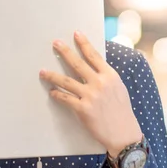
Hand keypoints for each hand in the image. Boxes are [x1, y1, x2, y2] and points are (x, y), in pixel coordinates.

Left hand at [39, 32, 142, 156]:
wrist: (124, 133)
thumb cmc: (122, 112)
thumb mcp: (119, 89)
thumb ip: (106, 77)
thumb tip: (94, 69)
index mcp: (110, 76)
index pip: (94, 55)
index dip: (84, 43)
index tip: (76, 34)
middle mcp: (100, 83)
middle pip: (78, 64)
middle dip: (65, 52)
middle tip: (55, 43)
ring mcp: (90, 96)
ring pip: (66, 81)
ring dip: (52, 75)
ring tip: (43, 71)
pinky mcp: (83, 109)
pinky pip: (65, 98)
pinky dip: (57, 95)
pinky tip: (51, 92)